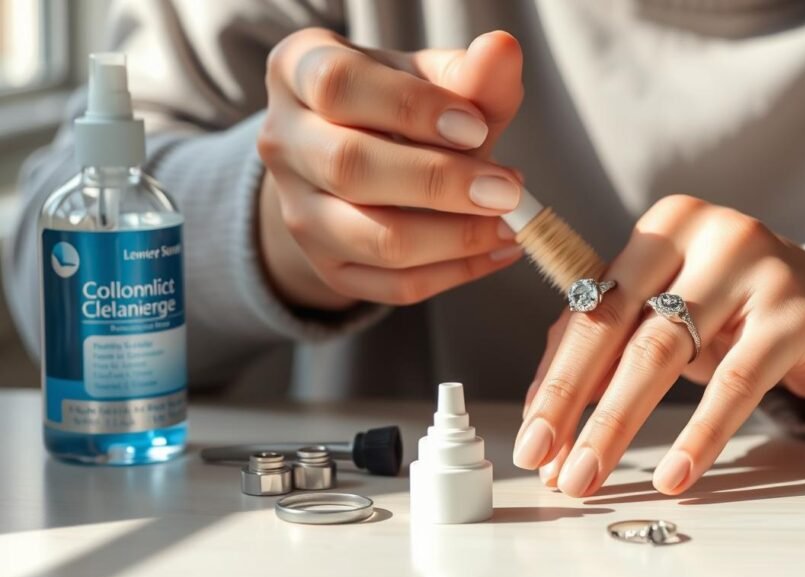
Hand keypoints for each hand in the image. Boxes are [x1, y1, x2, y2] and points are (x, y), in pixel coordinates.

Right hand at [257, 28, 524, 309]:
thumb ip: (469, 74)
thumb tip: (502, 51)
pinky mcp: (328, 268)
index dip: (410, 108)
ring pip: (376, 239)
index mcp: (297, 72)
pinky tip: (498, 250)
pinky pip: (394, 286)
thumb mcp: (432, 79)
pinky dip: (457, 273)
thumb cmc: (402, 108)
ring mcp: (298, 213)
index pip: (338, 86)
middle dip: (441, 182)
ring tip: (510, 223)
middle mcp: (283, 142)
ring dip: (456, 236)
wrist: (364, 161)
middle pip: (350, 168)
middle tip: (508, 188)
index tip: (476, 127)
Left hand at [514, 196, 804, 496]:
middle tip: (546, 462)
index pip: (588, 307)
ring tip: (588, 475)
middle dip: (570, 401)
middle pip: (615, 324)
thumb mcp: (669, 313)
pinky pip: (736, 382)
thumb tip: (545, 416)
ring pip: (663, 352)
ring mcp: (753, 267)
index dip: (553, 377)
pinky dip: (699, 434)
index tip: (530, 438)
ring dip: (616, 422)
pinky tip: (674, 475)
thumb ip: (609, 345)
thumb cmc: (734, 312)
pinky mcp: (795, 312)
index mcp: (660, 227)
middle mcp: (703, 233)